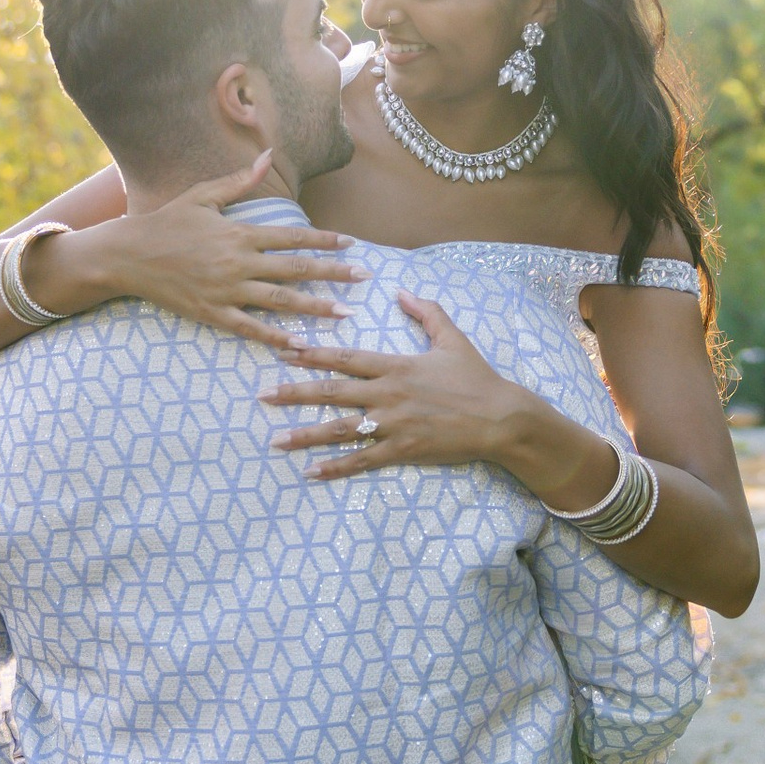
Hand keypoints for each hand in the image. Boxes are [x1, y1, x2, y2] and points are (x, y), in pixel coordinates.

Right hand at [74, 155, 359, 351]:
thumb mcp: (202, 195)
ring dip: (315, 307)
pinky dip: (275, 336)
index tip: (351, 244)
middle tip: (363, 278)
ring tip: (344, 313)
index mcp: (239, 233)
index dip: (324, 240)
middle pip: (295, 269)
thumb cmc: (166, 221)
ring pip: (279, 301)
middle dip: (333, 273)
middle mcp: (237, 263)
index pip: (292, 236)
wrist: (127, 255)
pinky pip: (249, 327)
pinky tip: (299, 344)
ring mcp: (226, 291)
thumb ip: (241, 181)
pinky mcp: (212, 313)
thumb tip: (269, 155)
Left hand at [262, 294, 538, 478]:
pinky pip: (363, 461)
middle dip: (295, 393)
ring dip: (305, 435)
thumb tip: (402, 291)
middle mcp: (388, 394)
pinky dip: (336, 467)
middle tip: (263, 396)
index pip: (345, 357)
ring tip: (275, 440)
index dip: (313, 354)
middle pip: (332, 392)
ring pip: (340, 429)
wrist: (501, 418)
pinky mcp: (403, 450)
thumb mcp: (452, 338)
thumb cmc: (476, 378)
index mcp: (395, 365)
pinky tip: (312, 472)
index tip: (285, 351)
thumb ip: (426, 312)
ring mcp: (393, 424)